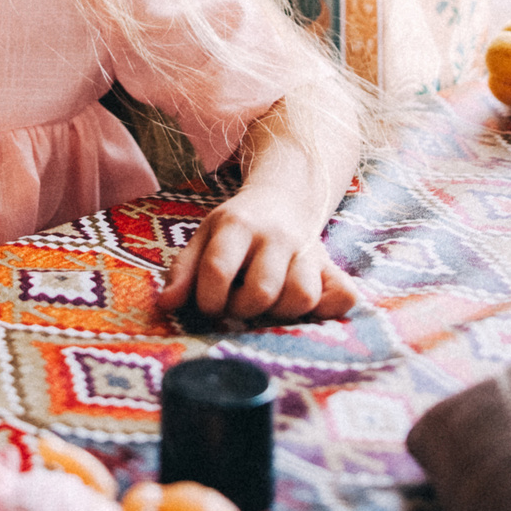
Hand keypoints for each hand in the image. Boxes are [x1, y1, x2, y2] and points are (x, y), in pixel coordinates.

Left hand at [159, 186, 359, 323]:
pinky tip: (306, 308)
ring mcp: (308, 250)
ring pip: (301, 297)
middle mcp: (276, 235)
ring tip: (269, 304)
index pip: (218, 268)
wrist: (283, 198)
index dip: (208, 299)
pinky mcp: (332, 266)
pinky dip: (328, 309)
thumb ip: (184, 270)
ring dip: (281, 312)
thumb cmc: (236, 228)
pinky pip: (343, 296)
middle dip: (243, 309)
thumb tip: (167, 305)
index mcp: (237, 225)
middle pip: (262, 290)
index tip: (209, 306)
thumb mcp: (204, 237)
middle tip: (239, 304)